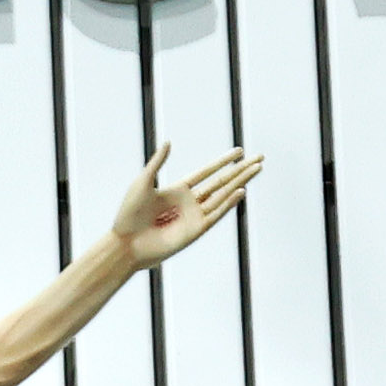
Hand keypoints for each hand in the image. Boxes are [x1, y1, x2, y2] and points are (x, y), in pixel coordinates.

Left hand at [106, 149, 260, 271]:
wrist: (126, 243)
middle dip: (240, 170)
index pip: (207, 172)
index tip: (239, 151)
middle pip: (221, 182)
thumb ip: (157, 162)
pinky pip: (216, 214)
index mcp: (178, 190)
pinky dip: (229, 202)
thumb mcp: (143, 182)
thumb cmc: (129, 215)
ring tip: (256, 168)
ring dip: (240, 181)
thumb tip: (168, 142)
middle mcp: (190, 202)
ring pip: (223, 195)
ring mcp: (194, 216)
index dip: (223, 161)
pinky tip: (241, 190)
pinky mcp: (196, 230)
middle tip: (259, 158)